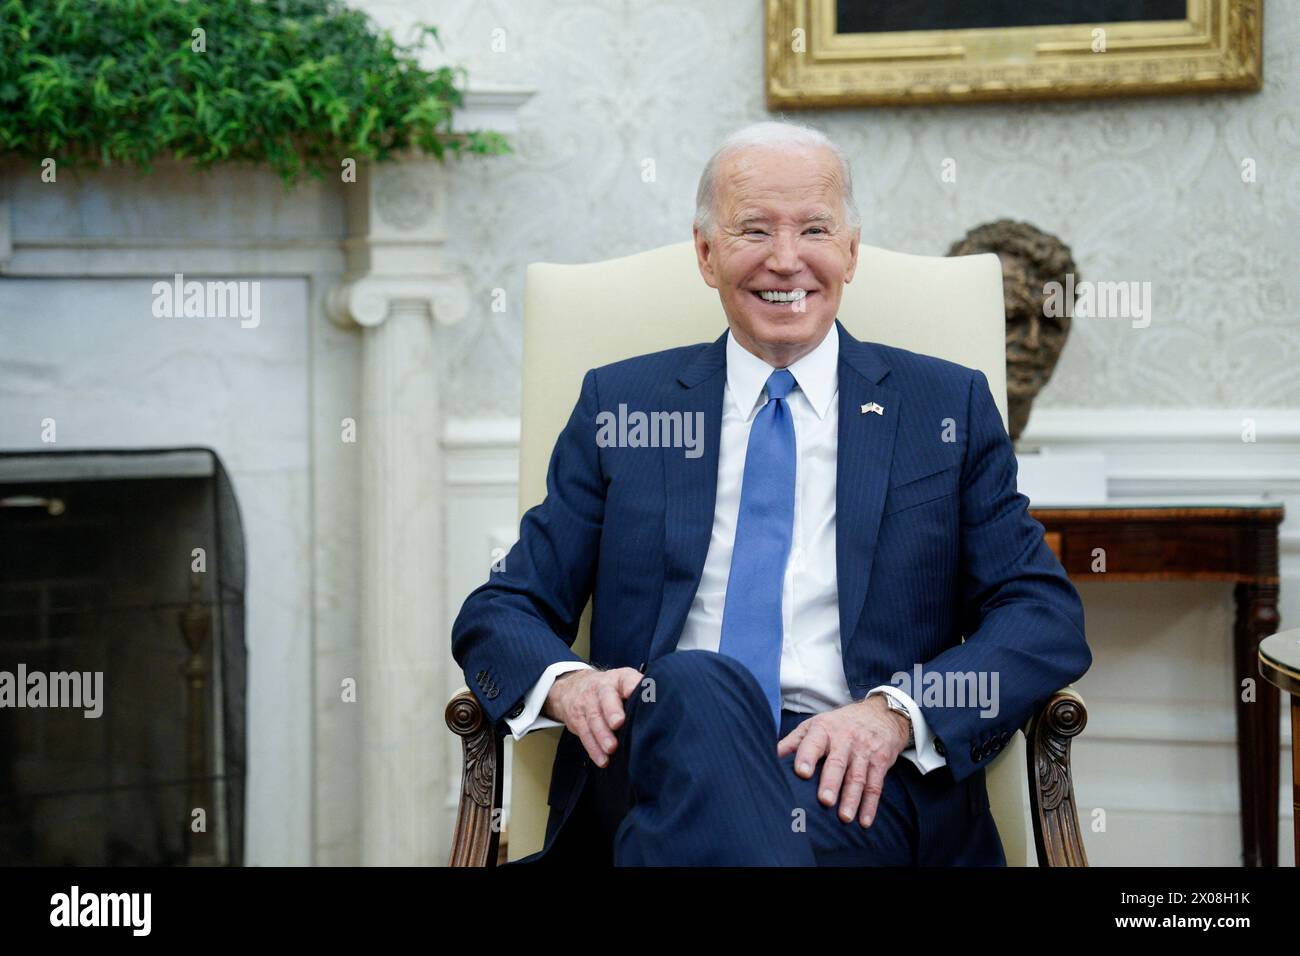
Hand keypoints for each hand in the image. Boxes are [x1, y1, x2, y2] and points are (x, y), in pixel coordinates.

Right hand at [543, 667, 642, 767]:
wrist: (574, 688)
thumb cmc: (611, 690)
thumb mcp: (624, 683)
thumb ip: (642, 693)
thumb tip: (671, 708)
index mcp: (619, 678)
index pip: (626, 679)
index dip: (631, 685)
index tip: (635, 693)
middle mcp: (602, 688)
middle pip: (606, 698)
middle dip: (612, 711)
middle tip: (618, 723)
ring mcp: (588, 703)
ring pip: (594, 718)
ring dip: (602, 734)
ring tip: (611, 748)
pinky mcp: (578, 719)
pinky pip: (584, 734)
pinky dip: (593, 748)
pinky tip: (603, 760)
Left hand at [776, 695, 909, 827]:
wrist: (880, 714)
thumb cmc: (839, 724)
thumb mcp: (816, 725)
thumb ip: (793, 742)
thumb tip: (769, 758)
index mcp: (824, 729)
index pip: (814, 742)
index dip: (807, 757)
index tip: (801, 773)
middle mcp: (845, 739)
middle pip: (838, 762)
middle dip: (831, 782)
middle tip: (825, 801)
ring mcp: (864, 751)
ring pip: (858, 777)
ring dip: (852, 799)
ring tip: (845, 817)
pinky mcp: (880, 763)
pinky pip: (875, 785)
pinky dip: (870, 805)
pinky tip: (864, 822)